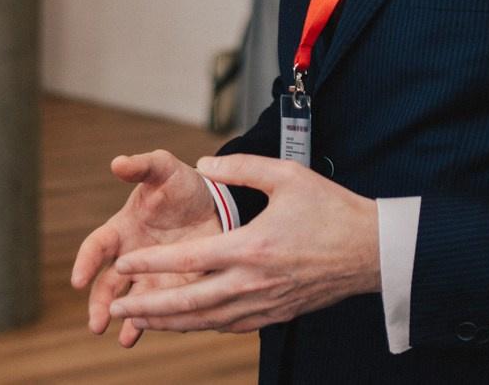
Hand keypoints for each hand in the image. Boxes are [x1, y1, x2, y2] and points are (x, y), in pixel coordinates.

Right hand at [70, 150, 220, 346]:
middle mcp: (131, 258)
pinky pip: (166, 309)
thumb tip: (117, 162)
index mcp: (121, 229)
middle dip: (100, 304)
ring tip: (125, 339)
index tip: (78, 280)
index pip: (95, 247)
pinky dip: (162, 321)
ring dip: (128, 321)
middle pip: (107, 285)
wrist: (213, 204)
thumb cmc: (180, 185)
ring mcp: (152, 276)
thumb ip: (142, 166)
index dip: (85, 262)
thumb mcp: (163, 169)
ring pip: (134, 304)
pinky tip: (164, 330)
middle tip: (96, 324)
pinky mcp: (176, 288)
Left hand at [104, 153, 379, 334]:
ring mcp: (265, 304)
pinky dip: (202, 324)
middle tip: (116, 306)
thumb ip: (240, 167)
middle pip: (190, 302)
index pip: (190, 261)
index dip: (152, 264)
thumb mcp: (286, 175)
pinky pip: (230, 325)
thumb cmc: (331, 209)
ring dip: (170, 322)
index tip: (124, 263)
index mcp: (252, 247)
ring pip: (207, 320)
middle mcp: (255, 282)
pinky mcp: (276, 314)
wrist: (372, 252)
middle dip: (149, 306)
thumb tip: (204, 163)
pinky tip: (186, 320)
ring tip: (138, 319)